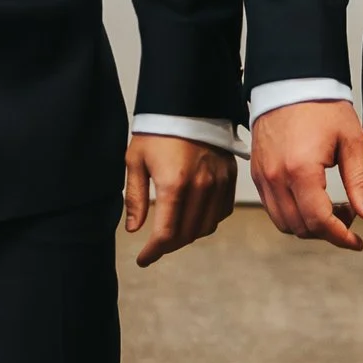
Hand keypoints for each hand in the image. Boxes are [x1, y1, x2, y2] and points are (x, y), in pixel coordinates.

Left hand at [123, 136, 236, 265]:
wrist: (187, 103)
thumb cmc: (157, 131)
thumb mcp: (136, 161)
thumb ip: (135, 198)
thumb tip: (134, 229)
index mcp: (174, 184)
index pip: (166, 234)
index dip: (154, 252)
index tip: (143, 259)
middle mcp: (200, 187)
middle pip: (187, 235)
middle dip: (168, 246)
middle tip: (155, 247)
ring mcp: (218, 183)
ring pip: (206, 227)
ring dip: (188, 236)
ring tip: (173, 233)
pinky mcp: (229, 177)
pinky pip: (221, 212)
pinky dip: (208, 221)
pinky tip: (194, 217)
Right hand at [250, 102, 362, 249]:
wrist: (291, 82)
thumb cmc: (322, 106)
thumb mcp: (351, 142)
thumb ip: (360, 182)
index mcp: (301, 170)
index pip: (319, 221)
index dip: (340, 237)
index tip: (357, 241)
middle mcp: (276, 178)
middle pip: (300, 227)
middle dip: (328, 231)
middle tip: (349, 214)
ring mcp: (263, 177)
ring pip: (284, 223)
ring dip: (309, 225)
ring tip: (331, 207)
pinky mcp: (257, 173)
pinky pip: (273, 208)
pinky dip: (292, 213)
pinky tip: (311, 199)